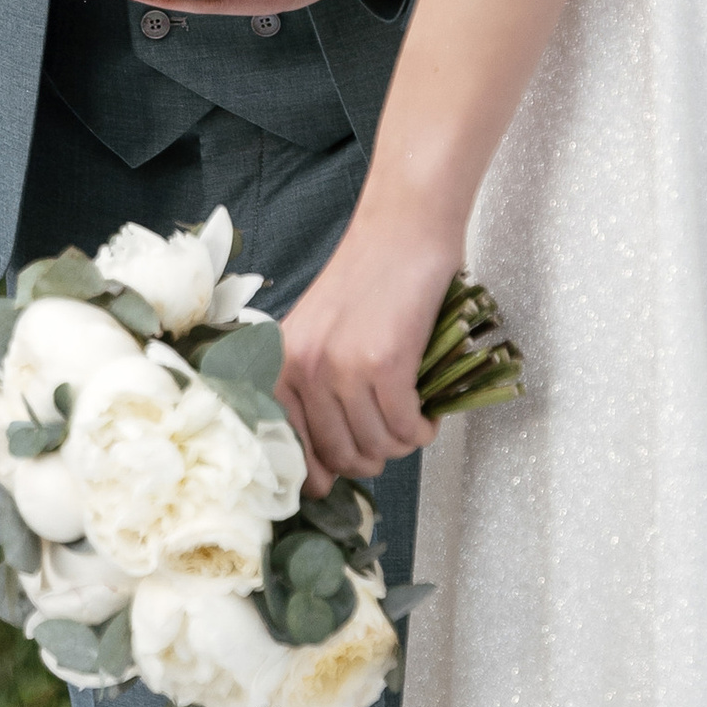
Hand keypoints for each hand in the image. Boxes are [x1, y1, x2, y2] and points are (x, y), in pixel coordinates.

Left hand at [277, 208, 460, 491]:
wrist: (401, 229)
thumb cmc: (366, 281)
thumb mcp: (317, 334)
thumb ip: (312, 390)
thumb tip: (323, 472)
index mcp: (279, 363)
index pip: (288, 448)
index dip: (319, 473)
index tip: (339, 477)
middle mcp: (302, 368)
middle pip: (339, 456)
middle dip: (371, 458)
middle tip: (390, 436)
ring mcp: (340, 367)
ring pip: (375, 447)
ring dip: (400, 445)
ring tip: (410, 421)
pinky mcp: (383, 363)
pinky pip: (404, 428)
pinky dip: (421, 430)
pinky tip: (427, 414)